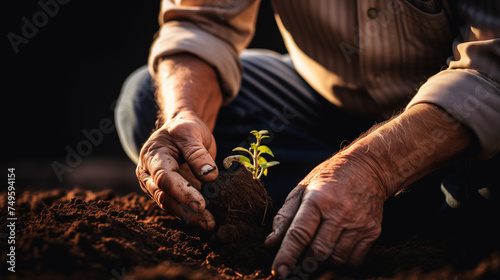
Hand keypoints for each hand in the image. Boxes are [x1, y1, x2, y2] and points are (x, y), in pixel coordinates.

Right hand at [136, 111, 217, 230]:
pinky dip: (191, 215)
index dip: (182, 193)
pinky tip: (206, 222)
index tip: (201, 205)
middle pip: (164, 196)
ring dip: (190, 218)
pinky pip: (176, 206)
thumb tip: (209, 176)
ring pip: (169, 205)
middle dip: (187, 211)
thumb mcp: (191, 132)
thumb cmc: (184, 129)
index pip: (164, 178)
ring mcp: (155, 185)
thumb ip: (198, 153)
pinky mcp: (167, 193)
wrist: (180, 130)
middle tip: (209, 223)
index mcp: (153, 156)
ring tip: (210, 225)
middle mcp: (149, 173)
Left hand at [265, 153, 386, 277]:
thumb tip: (271, 243)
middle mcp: (339, 212)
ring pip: (336, 259)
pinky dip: (342, 261)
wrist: (369, 168)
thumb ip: (285, 216)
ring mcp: (358, 223)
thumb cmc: (329, 179)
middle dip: (305, 263)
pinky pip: (354, 260)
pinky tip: (335, 250)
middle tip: (297, 265)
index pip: (299, 234)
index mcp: (317, 199)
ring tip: (317, 252)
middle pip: (318, 252)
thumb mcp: (302, 189)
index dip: (287, 255)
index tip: (279, 271)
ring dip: (323, 263)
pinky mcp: (372, 231)